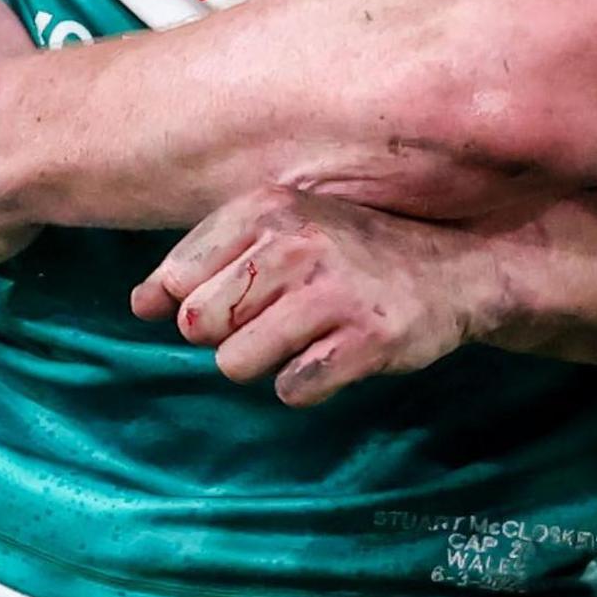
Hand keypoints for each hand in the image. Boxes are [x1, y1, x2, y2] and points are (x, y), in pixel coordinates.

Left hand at [129, 191, 497, 406]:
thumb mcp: (278, 232)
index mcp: (267, 207)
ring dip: (266, 362)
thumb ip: (203, 262)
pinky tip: (336, 354)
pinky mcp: (366, 340)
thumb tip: (139, 306)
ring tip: (307, 336)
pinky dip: (306, 384)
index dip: (198, 302)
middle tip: (281, 317)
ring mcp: (333, 291)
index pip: (177, 278)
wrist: (457, 269)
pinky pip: (291, 388)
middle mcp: (297, 242)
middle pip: (199, 325)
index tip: (240, 297)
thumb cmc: (352, 253)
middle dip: (229, 334)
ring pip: (235, 362)